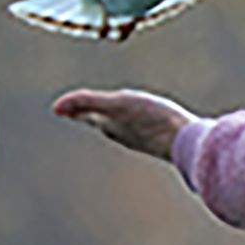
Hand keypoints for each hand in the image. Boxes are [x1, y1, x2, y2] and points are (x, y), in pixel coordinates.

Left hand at [54, 89, 194, 157]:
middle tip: (80, 112)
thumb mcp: (115, 104)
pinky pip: (144, 129)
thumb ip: (86, 102)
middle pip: (103, 123)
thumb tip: (55, 108)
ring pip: (123, 128)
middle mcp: (125, 133)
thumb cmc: (152, 121)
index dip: (75, 109)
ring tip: (110, 119)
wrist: (189, 142)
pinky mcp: (163, 138)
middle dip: (91, 116)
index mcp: (111, 124)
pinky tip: (147, 125)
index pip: (88, 116)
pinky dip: (137, 124)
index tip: (61, 108)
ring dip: (114, 122)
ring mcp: (145, 136)